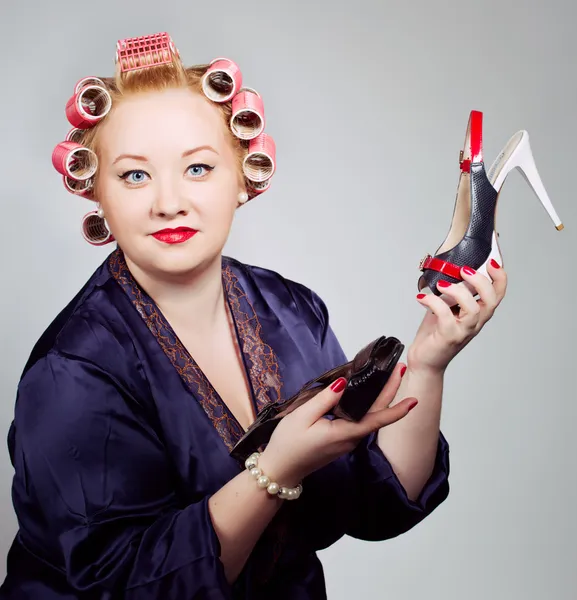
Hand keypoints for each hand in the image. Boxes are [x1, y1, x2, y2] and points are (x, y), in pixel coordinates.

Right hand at [259, 363, 414, 485]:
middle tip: (400, 369)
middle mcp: (351, 439)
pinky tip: (367, 392)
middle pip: (377, 414)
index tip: (414, 398)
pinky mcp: (341, 440)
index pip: (377, 420)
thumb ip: (325, 399)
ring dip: (380, 397)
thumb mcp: (302, 416)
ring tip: (388, 376)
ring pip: (369, 417)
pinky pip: (359, 420)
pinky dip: (367, 405)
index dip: (397, 409)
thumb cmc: (288, 444)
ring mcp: (347, 441)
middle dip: (391, 391)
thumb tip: (344, 382)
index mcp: (344, 434)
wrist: (280, 470)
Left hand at [408, 261, 506, 373]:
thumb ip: (453, 291)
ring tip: (441, 285)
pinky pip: (445, 316)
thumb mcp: (446, 306)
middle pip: (491, 300)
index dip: (499, 277)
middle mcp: (475, 322)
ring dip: (457, 291)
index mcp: (478, 313)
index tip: (490, 262)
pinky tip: (422, 298)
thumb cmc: (435, 332)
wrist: (425, 359)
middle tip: (462, 270)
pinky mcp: (448, 337)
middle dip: (480, 281)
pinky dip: (433, 302)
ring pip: (472, 309)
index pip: (498, 294)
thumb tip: (451, 270)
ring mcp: (463, 331)